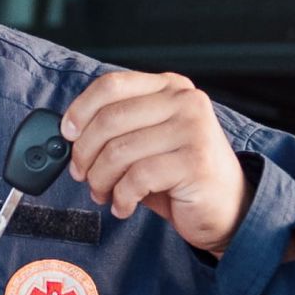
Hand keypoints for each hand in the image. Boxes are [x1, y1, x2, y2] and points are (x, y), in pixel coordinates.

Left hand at [63, 69, 248, 252]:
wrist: (227, 208)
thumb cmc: (179, 175)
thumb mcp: (147, 141)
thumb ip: (117, 129)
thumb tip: (69, 136)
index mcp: (169, 88)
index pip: (111, 85)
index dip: (80, 110)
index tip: (67, 134)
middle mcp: (185, 101)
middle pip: (109, 119)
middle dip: (84, 153)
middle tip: (82, 174)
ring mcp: (193, 129)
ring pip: (118, 151)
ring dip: (100, 180)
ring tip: (104, 193)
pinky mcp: (195, 161)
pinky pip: (136, 178)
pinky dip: (121, 198)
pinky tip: (125, 206)